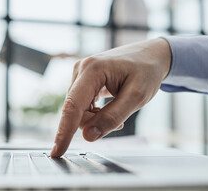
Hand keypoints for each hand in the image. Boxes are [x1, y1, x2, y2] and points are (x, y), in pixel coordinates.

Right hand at [50, 38, 171, 156]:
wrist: (151, 55)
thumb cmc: (146, 71)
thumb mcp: (136, 97)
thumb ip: (112, 117)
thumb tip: (88, 136)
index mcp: (92, 69)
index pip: (73, 105)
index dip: (63, 132)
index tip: (56, 151)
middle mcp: (81, 69)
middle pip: (75, 109)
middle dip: (92, 123)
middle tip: (118, 123)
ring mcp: (80, 73)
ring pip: (77, 108)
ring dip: (94, 117)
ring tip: (118, 110)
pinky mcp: (83, 78)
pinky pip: (81, 103)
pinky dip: (93, 112)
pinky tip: (108, 108)